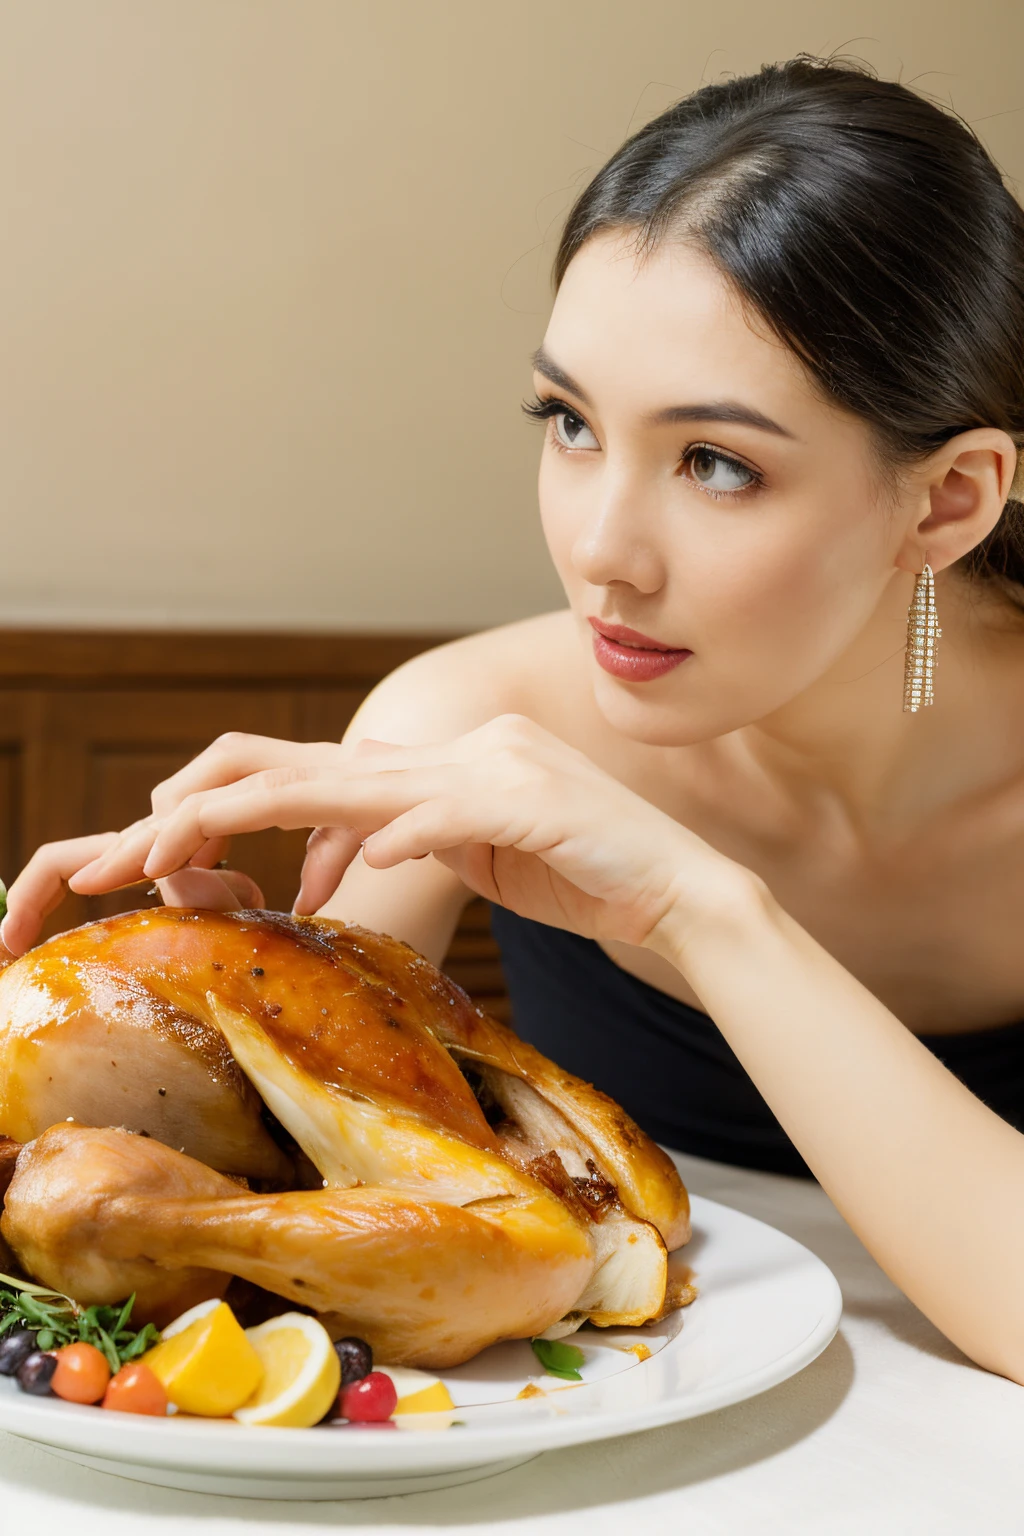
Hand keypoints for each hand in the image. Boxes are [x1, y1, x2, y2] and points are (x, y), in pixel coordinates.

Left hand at [44, 717, 751, 954]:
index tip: (168, 855)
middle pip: (316, 766)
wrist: (679, 892)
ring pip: (363, 782)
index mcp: (440, 764)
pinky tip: (362, 861)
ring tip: (188, 839)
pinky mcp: (538, 803)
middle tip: (133, 847)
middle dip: (213, 805)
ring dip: (271, 814)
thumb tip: (341, 854)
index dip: (238, 806)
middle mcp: (460, 750)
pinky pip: (456, 814)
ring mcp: (500, 768)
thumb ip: (410, 839)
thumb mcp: (479, 856)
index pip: (321, 773)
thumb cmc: (583, 878)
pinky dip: (408, 835)